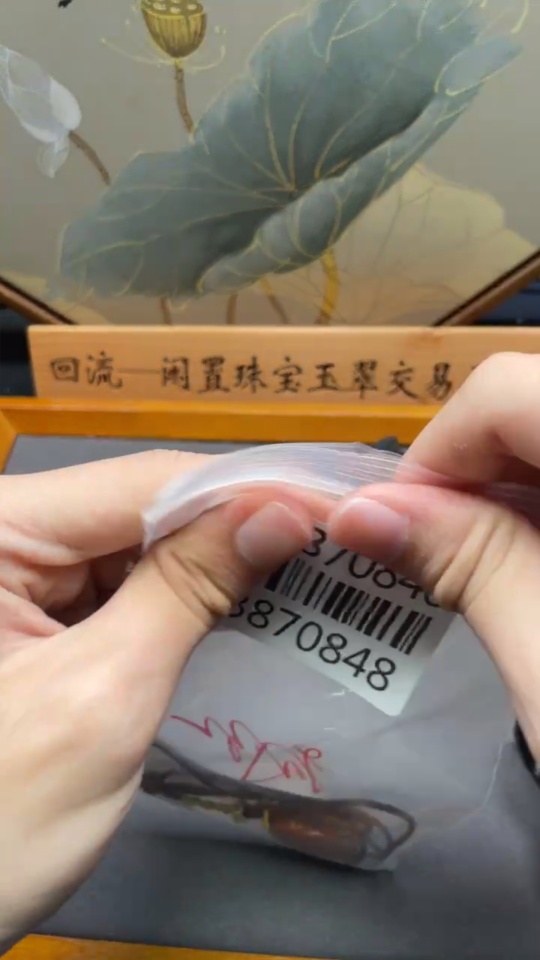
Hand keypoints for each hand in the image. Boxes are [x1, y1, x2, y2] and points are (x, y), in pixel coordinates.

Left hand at [0, 451, 314, 947]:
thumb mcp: (104, 695)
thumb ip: (189, 589)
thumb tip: (283, 512)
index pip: (140, 481)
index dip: (246, 491)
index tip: (335, 508)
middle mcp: (4, 531)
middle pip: (137, 506)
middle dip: (236, 525)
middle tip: (337, 540)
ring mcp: (12, 571)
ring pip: (135, 542)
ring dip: (217, 559)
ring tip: (308, 566)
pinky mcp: (29, 610)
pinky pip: (118, 583)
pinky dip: (181, 593)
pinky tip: (242, 596)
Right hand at [329, 353, 539, 761]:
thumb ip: (468, 566)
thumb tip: (356, 512)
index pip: (508, 389)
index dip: (436, 450)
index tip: (396, 528)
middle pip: (527, 402)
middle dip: (466, 470)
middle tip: (435, 552)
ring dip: (502, 486)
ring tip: (478, 565)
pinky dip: (536, 502)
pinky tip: (528, 559)